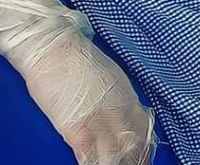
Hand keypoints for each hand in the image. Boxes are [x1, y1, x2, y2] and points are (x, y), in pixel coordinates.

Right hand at [9, 28, 154, 164]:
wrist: (54, 46)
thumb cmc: (77, 60)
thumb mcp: (110, 78)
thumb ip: (119, 99)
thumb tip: (125, 116)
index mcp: (128, 96)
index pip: (145, 131)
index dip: (145, 150)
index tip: (143, 160)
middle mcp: (119, 109)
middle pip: (133, 146)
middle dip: (133, 162)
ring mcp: (99, 119)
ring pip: (115, 155)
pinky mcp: (76, 127)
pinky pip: (88, 157)